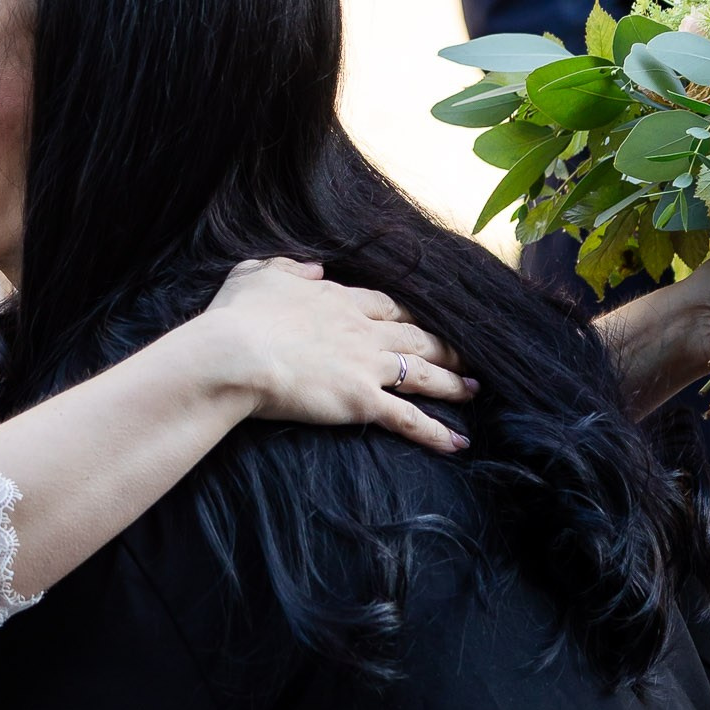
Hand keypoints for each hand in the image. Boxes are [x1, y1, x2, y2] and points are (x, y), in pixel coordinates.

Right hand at [203, 258, 475, 456]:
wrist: (235, 353)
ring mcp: (365, 365)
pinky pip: (408, 418)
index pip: (386, 305)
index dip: (409, 314)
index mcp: (337, 299)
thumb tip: (315, 268)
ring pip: (422, 372)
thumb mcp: (255, 274)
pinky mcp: (362, 400)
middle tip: (467, 353)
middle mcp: (360, 330)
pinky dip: (436, 431)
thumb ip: (288, 267)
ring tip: (474, 388)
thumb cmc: (235, 316)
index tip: (424, 320)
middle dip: (444, 345)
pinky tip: (459, 441)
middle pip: (414, 336)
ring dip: (452, 381)